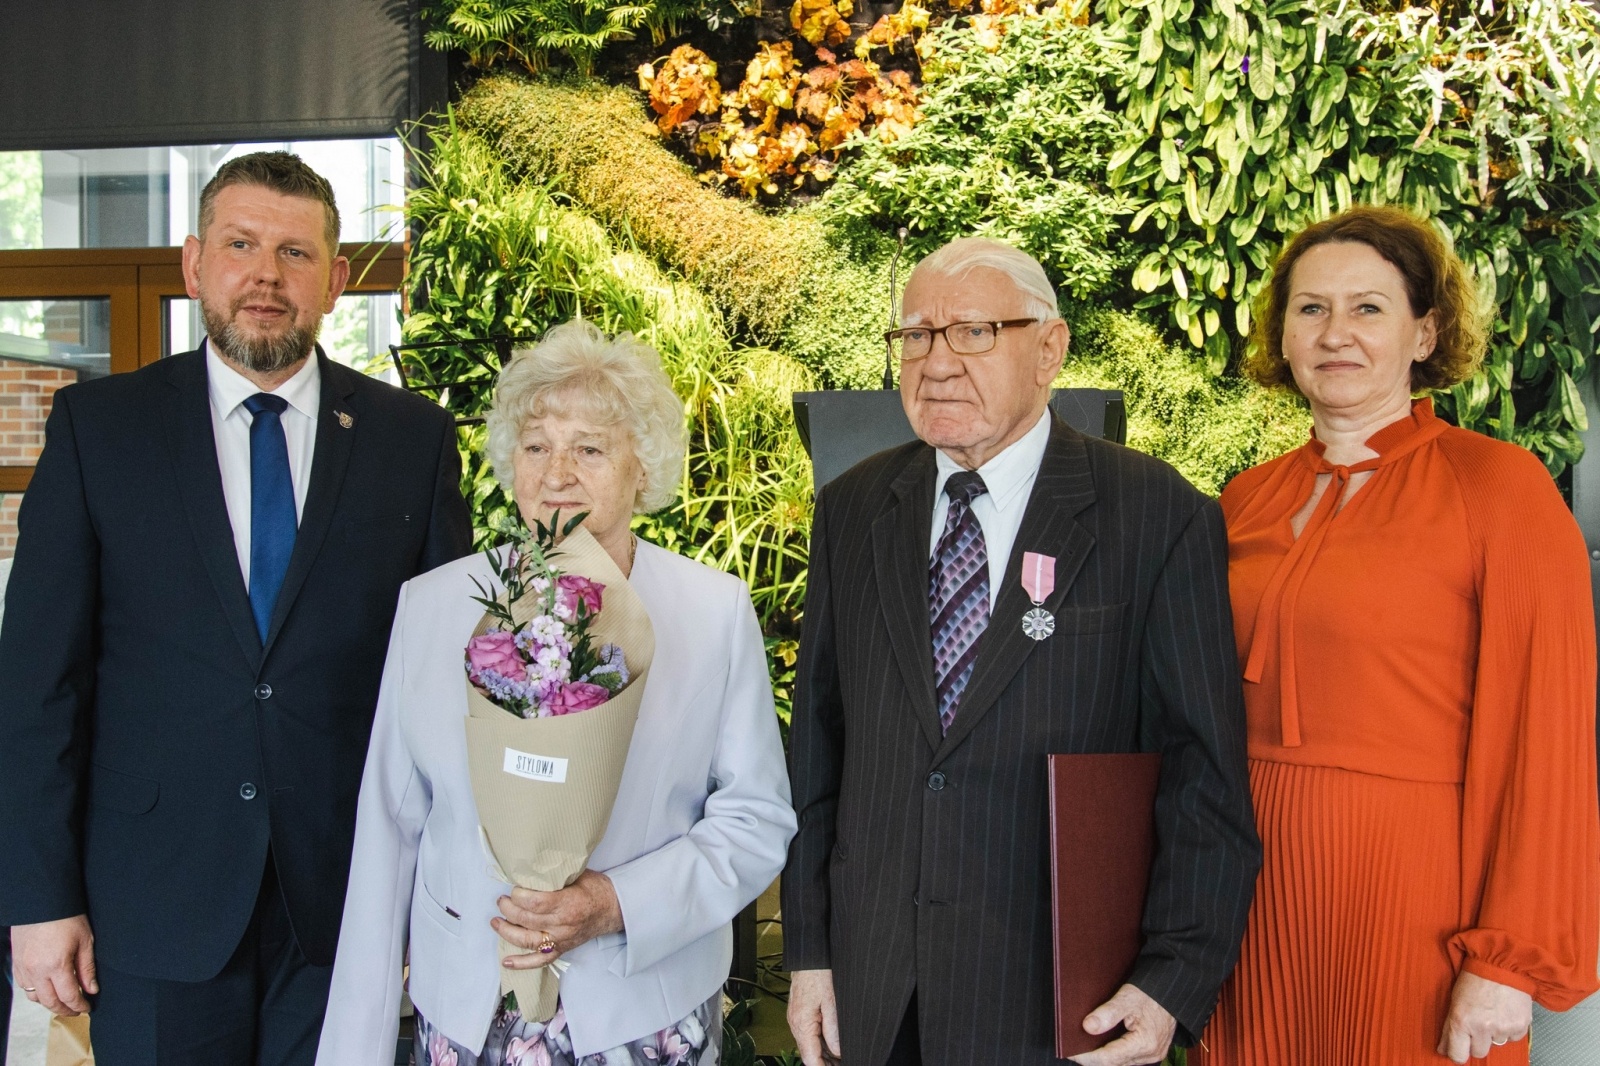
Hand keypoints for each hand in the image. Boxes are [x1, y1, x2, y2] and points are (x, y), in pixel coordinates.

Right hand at [12, 915, 97, 1016]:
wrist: (41, 900)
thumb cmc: (66, 916)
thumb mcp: (85, 940)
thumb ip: (87, 968)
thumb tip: (92, 989)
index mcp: (56, 965)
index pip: (68, 996)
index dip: (79, 1005)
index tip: (88, 1007)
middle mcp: (36, 970)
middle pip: (49, 1002)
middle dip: (65, 1009)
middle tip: (77, 1010)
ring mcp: (23, 967)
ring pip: (34, 997)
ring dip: (49, 1002)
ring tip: (63, 1001)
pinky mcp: (15, 962)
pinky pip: (24, 985)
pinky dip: (36, 991)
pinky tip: (47, 988)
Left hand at [492, 869, 623, 969]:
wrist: (613, 909)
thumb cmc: (596, 889)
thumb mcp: (577, 873)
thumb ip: (554, 874)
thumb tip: (529, 868)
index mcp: (568, 903)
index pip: (535, 903)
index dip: (519, 895)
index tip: (514, 888)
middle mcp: (563, 925)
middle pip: (527, 920)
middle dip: (509, 909)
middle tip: (502, 900)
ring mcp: (561, 939)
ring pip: (527, 940)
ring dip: (507, 931)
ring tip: (496, 921)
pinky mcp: (561, 949)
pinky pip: (539, 961)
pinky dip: (521, 963)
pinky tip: (506, 961)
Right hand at [787, 968, 841, 1065]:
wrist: (809, 955)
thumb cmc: (819, 973)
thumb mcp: (832, 1002)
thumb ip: (833, 1030)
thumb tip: (837, 1051)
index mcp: (802, 1024)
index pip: (811, 1059)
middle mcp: (795, 1024)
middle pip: (808, 1055)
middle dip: (824, 1064)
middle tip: (843, 1064)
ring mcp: (795, 1018)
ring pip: (808, 1045)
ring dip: (822, 1055)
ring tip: (840, 1059)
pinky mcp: (799, 1012)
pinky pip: (808, 1034)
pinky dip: (819, 1043)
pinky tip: (832, 1045)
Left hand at [1071, 983, 1176, 1065]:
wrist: (1172, 992)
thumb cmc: (1151, 993)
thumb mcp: (1128, 997)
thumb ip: (1108, 1013)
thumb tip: (1088, 1027)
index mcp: (1145, 1043)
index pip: (1108, 1058)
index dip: (1086, 1056)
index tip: (1070, 1051)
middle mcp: (1150, 1054)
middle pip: (1113, 1064)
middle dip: (1092, 1058)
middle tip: (1074, 1047)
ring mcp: (1153, 1055)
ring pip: (1121, 1063)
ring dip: (1103, 1057)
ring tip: (1085, 1046)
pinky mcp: (1152, 1052)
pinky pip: (1128, 1058)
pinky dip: (1114, 1054)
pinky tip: (1103, 1045)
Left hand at [1436, 971, 1531, 1061]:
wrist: (1502, 963)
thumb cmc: (1475, 978)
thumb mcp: (1454, 1000)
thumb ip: (1448, 1028)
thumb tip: (1442, 1049)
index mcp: (1461, 1021)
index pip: (1458, 1056)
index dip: (1457, 1054)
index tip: (1458, 1049)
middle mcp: (1482, 1027)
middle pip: (1478, 1053)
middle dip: (1476, 1042)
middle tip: (1476, 1023)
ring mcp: (1502, 1028)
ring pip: (1496, 1044)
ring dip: (1493, 1034)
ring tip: (1491, 1012)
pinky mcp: (1520, 1026)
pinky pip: (1512, 1038)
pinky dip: (1509, 1029)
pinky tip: (1504, 1012)